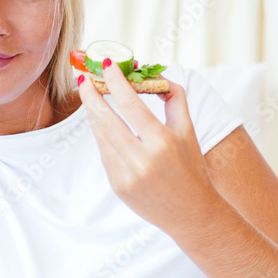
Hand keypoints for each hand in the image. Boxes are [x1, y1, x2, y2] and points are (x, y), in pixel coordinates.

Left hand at [78, 61, 221, 229]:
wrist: (192, 214)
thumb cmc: (192, 168)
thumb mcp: (188, 130)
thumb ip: (174, 98)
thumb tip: (154, 76)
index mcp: (163, 143)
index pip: (131, 104)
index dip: (116, 82)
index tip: (107, 64)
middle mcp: (142, 160)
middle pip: (106, 119)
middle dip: (91, 94)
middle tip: (84, 77)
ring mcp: (126, 175)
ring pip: (101, 135)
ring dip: (93, 113)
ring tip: (90, 96)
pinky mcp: (117, 186)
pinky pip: (104, 153)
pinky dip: (102, 134)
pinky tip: (102, 122)